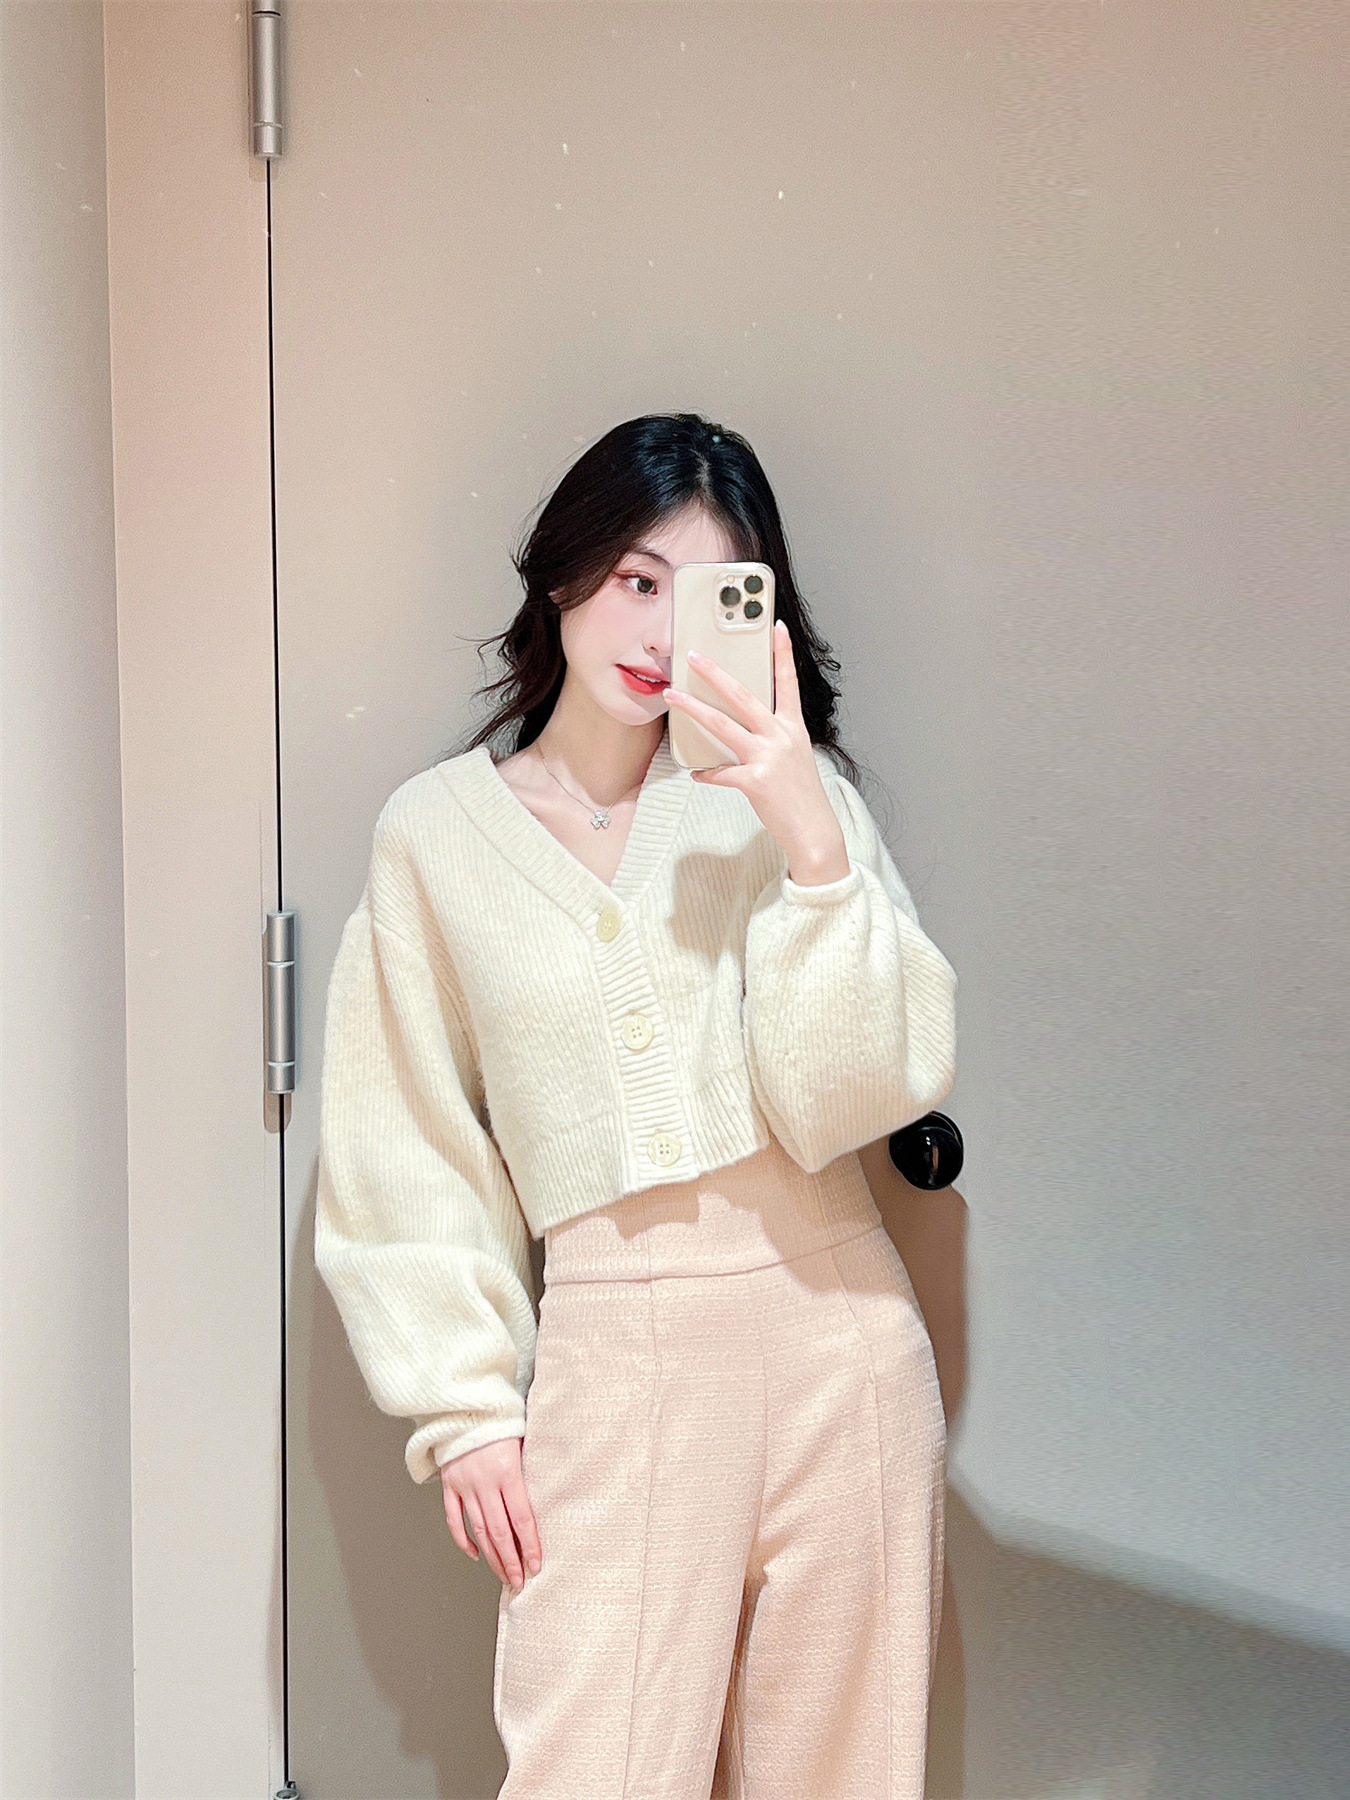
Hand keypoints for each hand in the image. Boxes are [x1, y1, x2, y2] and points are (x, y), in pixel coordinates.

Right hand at [439, 1434, 540, 1590]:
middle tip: (520, 1581)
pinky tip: (475, 1555)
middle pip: (499, 1531)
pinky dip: (463, 1540)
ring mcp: (464, 1485)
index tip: (536, 1565)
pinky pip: (454, 1519)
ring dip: (492, 1556)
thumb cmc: (500, 1420)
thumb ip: (532, 1468)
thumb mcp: (524, 1438)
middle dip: (511, 1560)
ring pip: (478, 1530)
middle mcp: (485, 1481)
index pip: (521, 1518)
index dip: (529, 1545)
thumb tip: (550, 1497)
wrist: (464, 1404)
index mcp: (508, 1470)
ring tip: (503, 1575)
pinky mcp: (448, 1485)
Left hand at [664, 620, 850, 884]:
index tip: (776, 628)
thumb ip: (772, 737)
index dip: (783, 653)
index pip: (788, 682)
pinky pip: (720, 773)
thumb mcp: (794, 757)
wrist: (814, 831)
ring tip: (673, 697)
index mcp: (793, 728)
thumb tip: (743, 728)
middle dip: (715, 674)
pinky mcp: (755, 782)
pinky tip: (696, 773)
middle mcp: (781, 737)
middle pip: (743, 696)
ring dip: (694, 709)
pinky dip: (706, 773)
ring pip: (723, 725)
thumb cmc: (801, 794)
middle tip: (694, 657)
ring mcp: (768, 758)